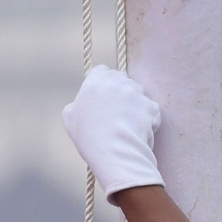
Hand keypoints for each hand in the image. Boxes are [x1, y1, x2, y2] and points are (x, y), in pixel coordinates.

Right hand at [62, 65, 162, 200]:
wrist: (115, 151)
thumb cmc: (89, 136)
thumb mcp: (70, 118)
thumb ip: (77, 102)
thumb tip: (82, 102)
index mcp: (96, 80)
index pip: (101, 71)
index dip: (101, 83)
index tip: (101, 96)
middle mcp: (118, 81)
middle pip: (121, 79)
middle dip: (119, 91)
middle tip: (114, 111)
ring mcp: (137, 92)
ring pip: (137, 93)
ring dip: (133, 103)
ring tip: (125, 124)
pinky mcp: (151, 105)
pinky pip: (148, 109)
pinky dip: (145, 118)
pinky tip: (136, 131)